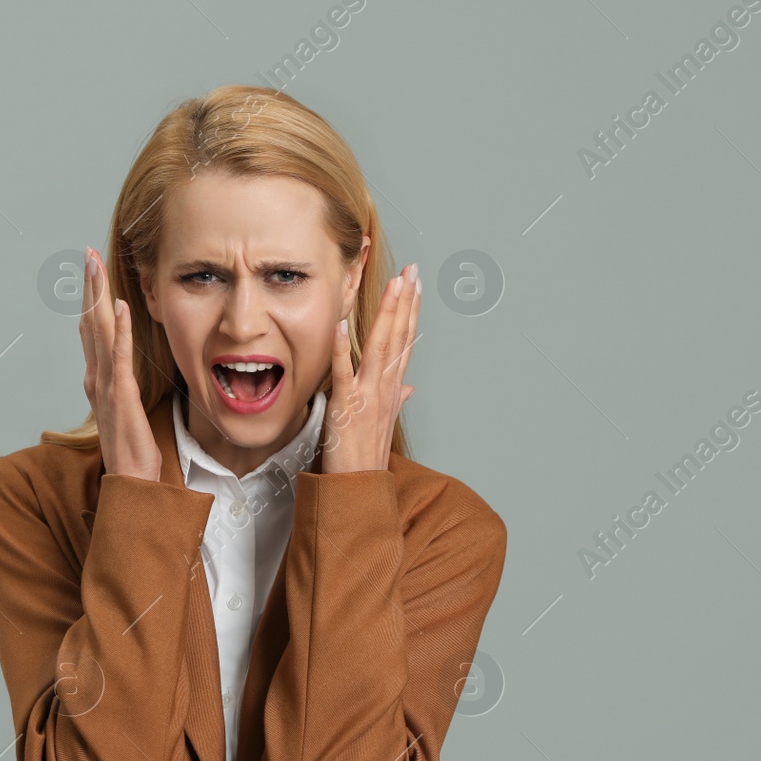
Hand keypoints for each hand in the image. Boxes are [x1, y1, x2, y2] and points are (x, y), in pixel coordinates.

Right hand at [79, 246, 161, 481]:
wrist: (131, 482)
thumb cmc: (132, 449)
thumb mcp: (124, 410)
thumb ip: (120, 386)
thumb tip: (120, 368)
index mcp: (97, 379)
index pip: (91, 330)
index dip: (90, 299)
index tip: (92, 269)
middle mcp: (96, 378)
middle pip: (90, 322)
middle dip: (89, 286)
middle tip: (87, 252)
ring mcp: (106, 385)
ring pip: (99, 331)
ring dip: (97, 297)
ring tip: (96, 265)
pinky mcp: (121, 395)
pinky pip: (119, 356)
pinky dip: (119, 330)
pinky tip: (119, 306)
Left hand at [322, 262, 419, 473]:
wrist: (358, 488)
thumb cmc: (365, 457)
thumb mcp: (384, 423)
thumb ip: (396, 400)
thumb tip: (410, 387)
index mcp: (391, 389)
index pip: (406, 342)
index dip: (412, 312)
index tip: (416, 285)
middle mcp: (385, 388)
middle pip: (400, 337)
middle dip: (407, 302)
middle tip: (413, 271)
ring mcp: (367, 395)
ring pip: (381, 347)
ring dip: (388, 313)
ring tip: (394, 283)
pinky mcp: (346, 406)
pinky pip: (344, 371)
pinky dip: (344, 348)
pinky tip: (344, 323)